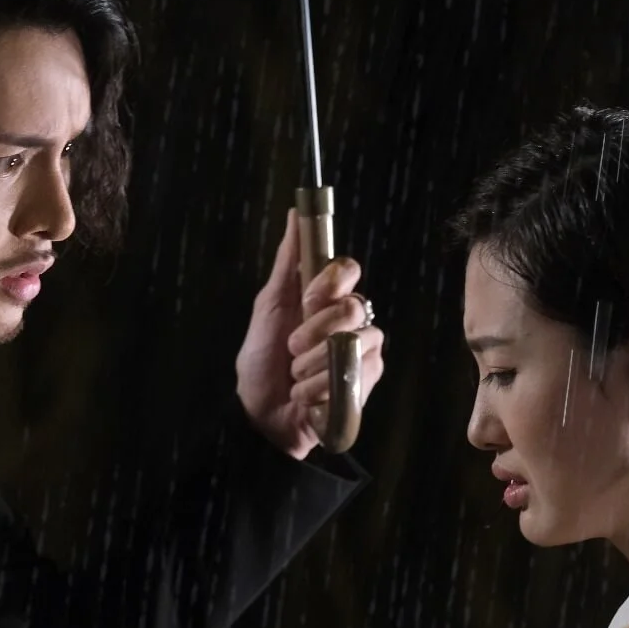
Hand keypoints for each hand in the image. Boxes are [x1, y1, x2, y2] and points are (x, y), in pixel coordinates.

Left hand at [235, 208, 384, 458]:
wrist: (259, 414)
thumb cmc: (261, 360)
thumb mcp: (269, 306)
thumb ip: (289, 261)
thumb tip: (297, 213)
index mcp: (326, 298)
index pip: (347, 269)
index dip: (328, 283)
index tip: (307, 299)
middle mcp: (350, 320)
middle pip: (352, 305)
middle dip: (314, 331)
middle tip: (292, 348)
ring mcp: (363, 349)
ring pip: (354, 340)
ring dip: (312, 363)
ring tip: (296, 377)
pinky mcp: (368, 379)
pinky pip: (356, 370)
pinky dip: (320, 386)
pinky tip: (308, 395)